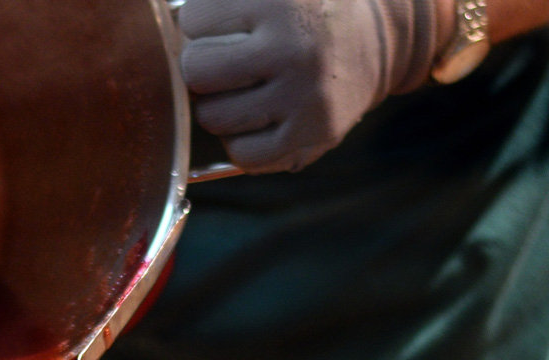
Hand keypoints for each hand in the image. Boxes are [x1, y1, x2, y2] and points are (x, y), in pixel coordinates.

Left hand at [179, 0, 441, 172]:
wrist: (379, 36)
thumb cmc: (304, 8)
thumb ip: (222, 0)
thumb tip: (169, 23)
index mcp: (278, 2)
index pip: (193, 20)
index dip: (199, 24)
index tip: (221, 25)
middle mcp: (292, 49)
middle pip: (197, 71)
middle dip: (200, 68)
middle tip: (221, 64)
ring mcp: (304, 96)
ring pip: (214, 117)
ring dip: (217, 107)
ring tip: (242, 90)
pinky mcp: (314, 135)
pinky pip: (245, 154)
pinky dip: (241, 141)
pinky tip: (256, 119)